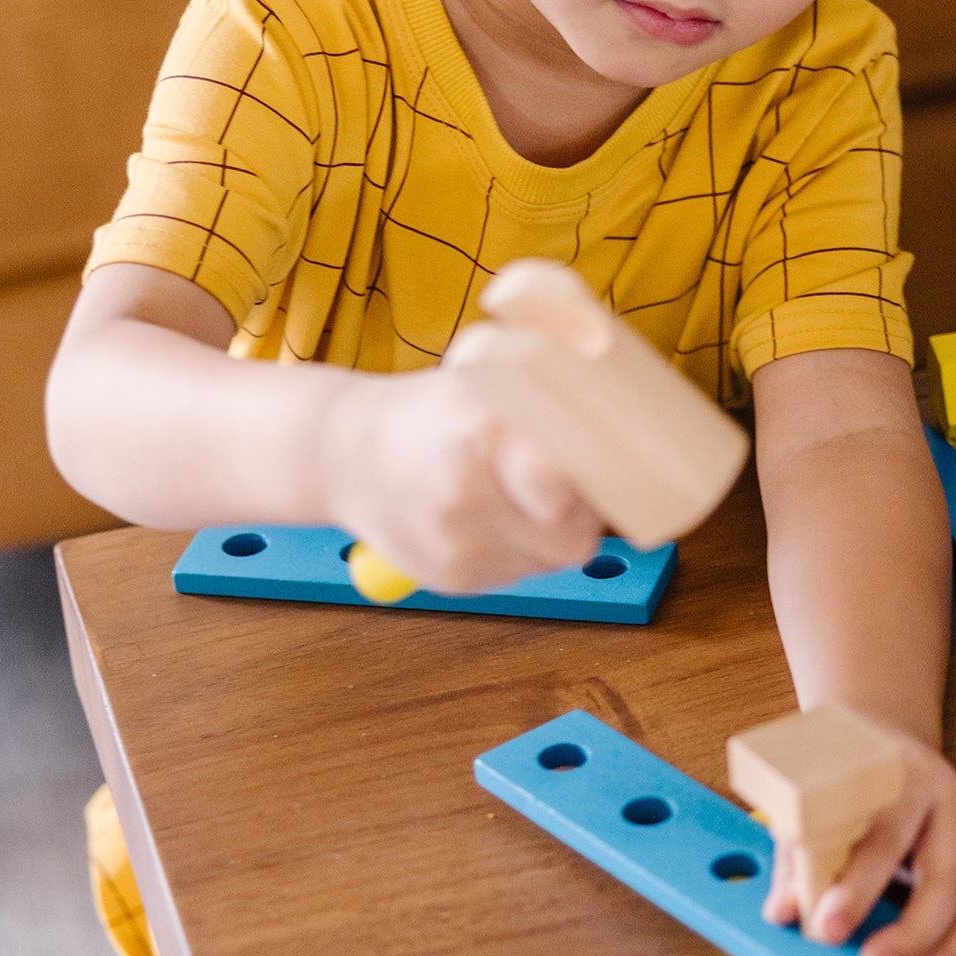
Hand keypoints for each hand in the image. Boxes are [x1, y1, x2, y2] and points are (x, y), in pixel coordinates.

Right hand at [322, 364, 604, 593]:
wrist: (339, 455)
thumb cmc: (428, 412)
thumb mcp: (483, 377)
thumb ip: (546, 382)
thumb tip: (616, 376)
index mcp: (480, 436)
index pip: (567, 488)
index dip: (599, 486)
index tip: (613, 471)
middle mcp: (465, 496)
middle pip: (569, 531)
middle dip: (586, 513)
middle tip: (585, 485)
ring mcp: (455, 544)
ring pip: (550, 556)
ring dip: (558, 532)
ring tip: (537, 496)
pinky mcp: (450, 579)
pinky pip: (519, 572)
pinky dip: (525, 548)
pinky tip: (502, 517)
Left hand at [763, 734, 955, 955]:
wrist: (887, 747)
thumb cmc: (847, 778)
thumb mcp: (813, 801)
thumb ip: (799, 857)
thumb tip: (782, 913)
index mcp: (899, 771)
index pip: (882, 831)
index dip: (855, 884)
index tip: (825, 926)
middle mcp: (944, 796)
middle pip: (941, 867)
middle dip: (908, 927)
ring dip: (938, 946)